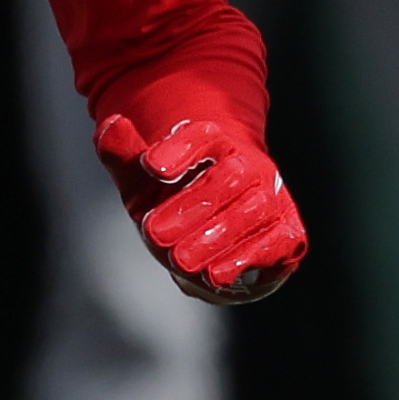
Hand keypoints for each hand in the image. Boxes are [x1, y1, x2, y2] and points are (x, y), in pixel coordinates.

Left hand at [102, 114, 305, 303]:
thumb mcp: (141, 180)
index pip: (203, 136)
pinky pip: (276, 240)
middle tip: (154, 232)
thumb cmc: (174, 201)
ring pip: (254, 209)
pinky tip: (217, 275)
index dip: (179, 149)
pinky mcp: (287, 232)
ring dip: (217, 236)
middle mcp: (248, 166)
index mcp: (214, 144)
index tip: (150, 166)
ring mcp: (270, 198)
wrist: (210, 235)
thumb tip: (111, 124)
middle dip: (192, 205)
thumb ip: (123, 154)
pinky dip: (247, 258)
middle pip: (231, 175)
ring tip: (181, 260)